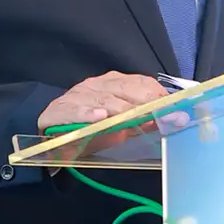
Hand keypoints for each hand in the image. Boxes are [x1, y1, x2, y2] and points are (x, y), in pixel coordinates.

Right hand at [37, 71, 169, 132]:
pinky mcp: (58, 110)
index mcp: (112, 83)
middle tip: (157, 115)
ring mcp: (77, 95)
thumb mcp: (120, 128)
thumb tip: (168, 121)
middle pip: (123, 89)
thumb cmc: (89, 132)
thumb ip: (141, 123)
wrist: (51, 140)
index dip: (156, 94)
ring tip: (132, 115)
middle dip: (143, 102)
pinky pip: (75, 110)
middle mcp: (95, 85)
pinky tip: (99, 118)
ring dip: (120, 108)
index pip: (139, 82)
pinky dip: (87, 114)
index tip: (172, 108)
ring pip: (102, 99)